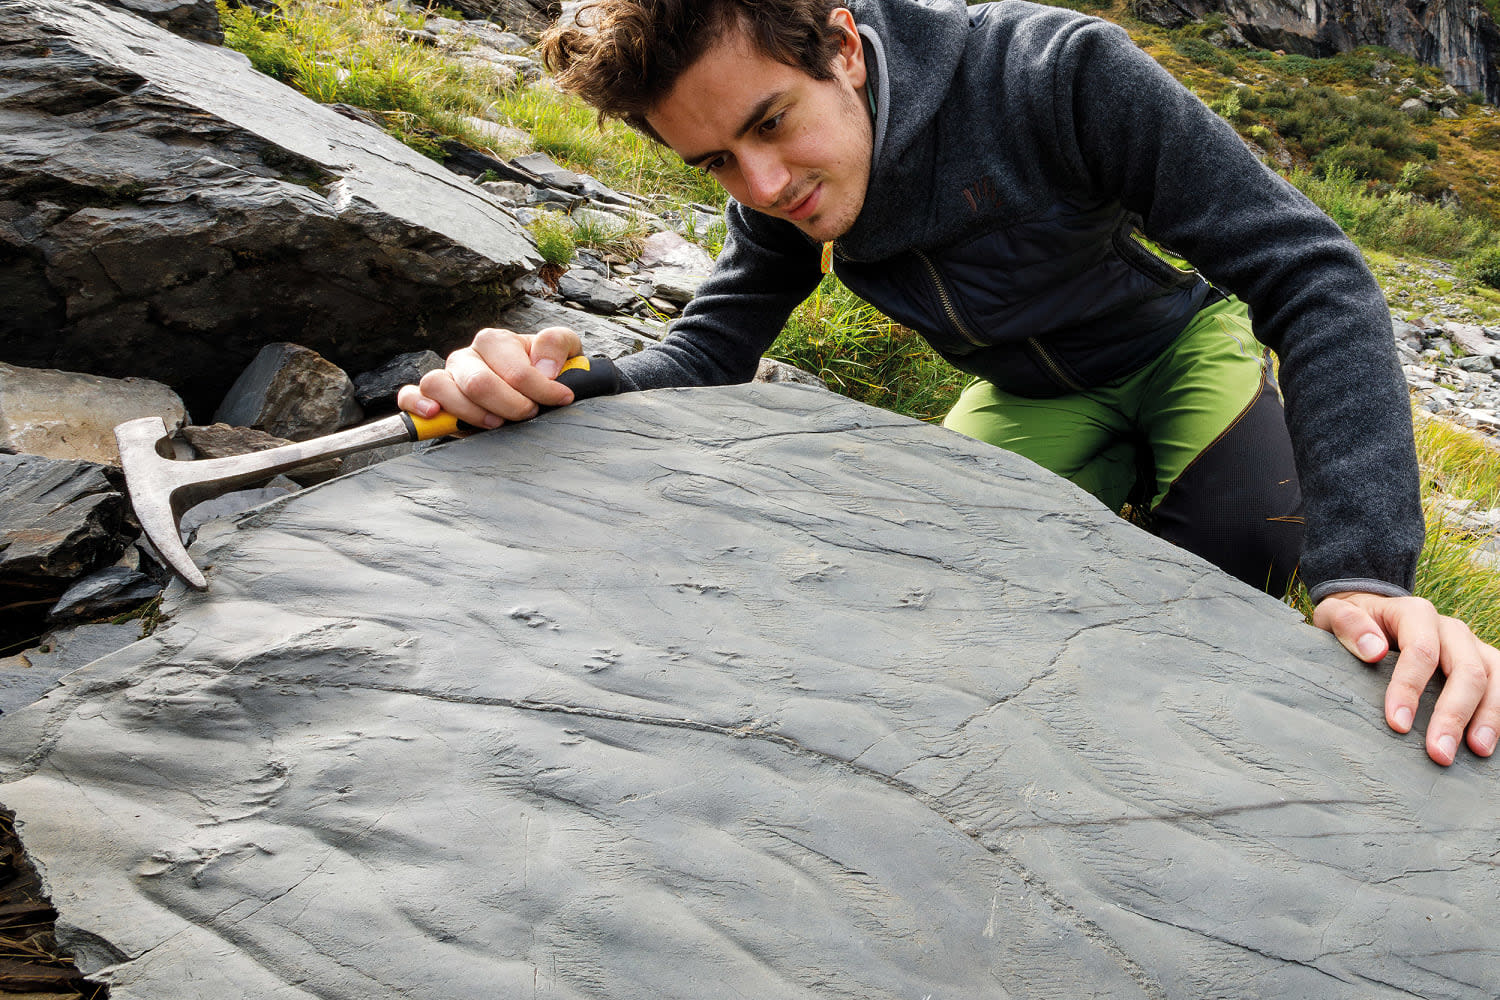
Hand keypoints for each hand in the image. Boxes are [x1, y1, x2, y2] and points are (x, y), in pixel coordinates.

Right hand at [396, 326, 583, 427]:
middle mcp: (467, 357)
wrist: (529, 389)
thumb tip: (544, 368)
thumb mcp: (564, 349)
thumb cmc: (545, 368)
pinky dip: (415, 404)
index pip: (515, 369)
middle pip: (478, 383)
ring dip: (471, 412)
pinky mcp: (431, 398)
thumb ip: (557, 344)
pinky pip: (410, 395)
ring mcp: (447, 377)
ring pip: (440, 387)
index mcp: (495, 342)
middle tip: (528, 414)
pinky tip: (434, 413)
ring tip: (496, 423)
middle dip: (510, 405)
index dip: (541, 390)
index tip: (560, 399)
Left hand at [1314, 591, 1498, 765]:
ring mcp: (1472, 647)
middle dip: (1454, 715)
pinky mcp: (1484, 664)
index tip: (1397, 724)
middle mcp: (1451, 629)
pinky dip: (1499, 713)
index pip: (1421, 651)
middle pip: (1466, 670)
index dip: (1410, 688)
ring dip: (1489, 717)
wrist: (1374, 614)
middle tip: (1438, 753)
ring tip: (1477, 750)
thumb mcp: (1337, 614)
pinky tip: (1490, 740)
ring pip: (1494, 679)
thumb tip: (1374, 650)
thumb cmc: (1354, 622)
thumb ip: (1348, 624)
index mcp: (1416, 614)